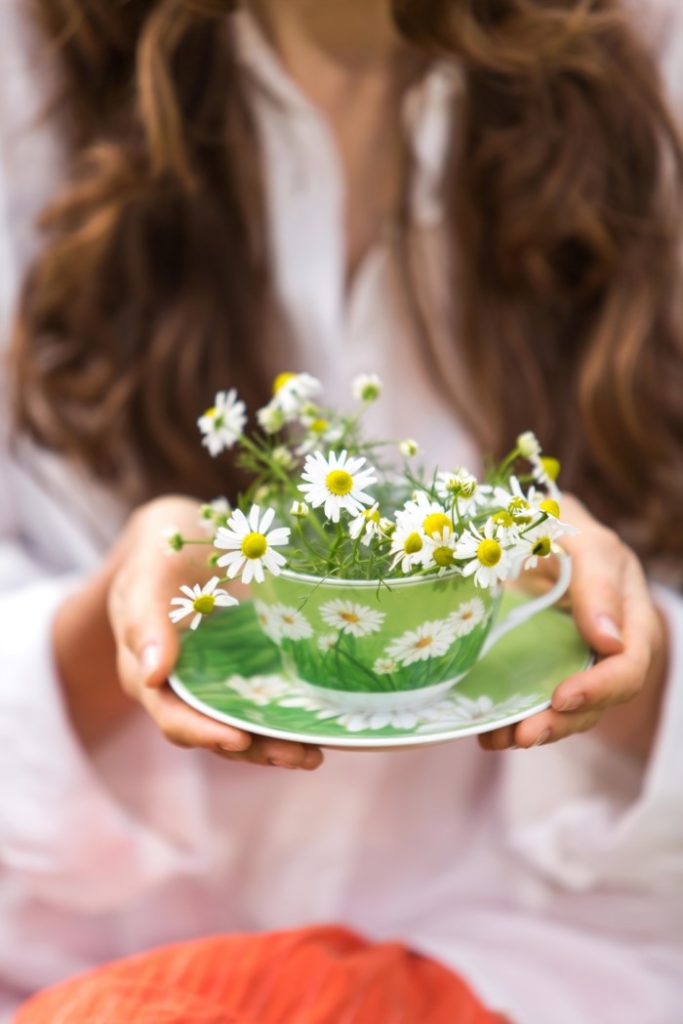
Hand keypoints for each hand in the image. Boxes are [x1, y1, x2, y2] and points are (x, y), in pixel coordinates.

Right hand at [80, 496, 322, 769]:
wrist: (187, 529)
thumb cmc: (161, 547)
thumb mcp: (149, 573)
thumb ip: (146, 621)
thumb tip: (151, 676)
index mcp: (146, 670)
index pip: (172, 715)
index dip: (204, 732)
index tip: (239, 740)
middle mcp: (181, 685)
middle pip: (214, 730)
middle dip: (256, 749)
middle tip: (300, 756)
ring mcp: (215, 679)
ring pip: (243, 723)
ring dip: (276, 743)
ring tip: (315, 754)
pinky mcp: (244, 667)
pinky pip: (264, 700)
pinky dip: (288, 716)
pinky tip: (321, 725)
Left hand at [479, 495, 667, 755]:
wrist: (520, 525)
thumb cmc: (557, 525)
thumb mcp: (579, 539)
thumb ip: (597, 583)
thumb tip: (610, 642)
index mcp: (629, 615)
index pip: (629, 664)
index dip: (600, 688)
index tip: (562, 697)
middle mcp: (606, 646)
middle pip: (598, 700)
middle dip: (562, 722)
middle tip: (524, 734)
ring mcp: (572, 659)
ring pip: (565, 710)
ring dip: (532, 729)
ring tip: (499, 739)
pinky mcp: (539, 666)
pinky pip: (531, 701)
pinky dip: (508, 718)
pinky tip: (484, 731)